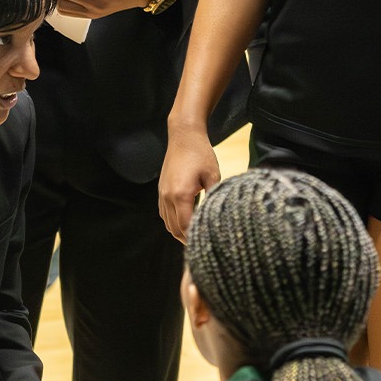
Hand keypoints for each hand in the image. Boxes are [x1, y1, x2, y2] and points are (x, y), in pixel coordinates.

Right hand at [158, 123, 220, 242]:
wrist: (183, 136)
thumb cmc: (201, 154)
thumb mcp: (213, 176)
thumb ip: (214, 197)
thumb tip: (220, 215)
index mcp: (181, 194)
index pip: (186, 226)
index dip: (195, 237)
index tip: (207, 243)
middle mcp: (168, 197)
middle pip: (175, 229)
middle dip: (187, 239)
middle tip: (203, 244)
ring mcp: (162, 194)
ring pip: (167, 223)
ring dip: (179, 232)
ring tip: (194, 236)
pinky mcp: (161, 191)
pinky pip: (164, 214)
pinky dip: (173, 222)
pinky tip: (185, 222)